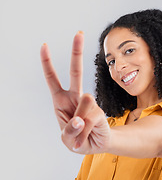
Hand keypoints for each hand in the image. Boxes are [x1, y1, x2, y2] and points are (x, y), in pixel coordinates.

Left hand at [40, 31, 109, 153]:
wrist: (97, 146)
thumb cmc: (78, 140)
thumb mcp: (67, 140)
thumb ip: (70, 131)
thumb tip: (80, 119)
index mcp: (61, 101)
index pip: (53, 80)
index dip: (48, 63)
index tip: (45, 45)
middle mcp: (76, 97)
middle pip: (76, 72)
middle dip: (76, 53)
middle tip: (79, 33)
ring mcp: (89, 103)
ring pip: (86, 101)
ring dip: (81, 124)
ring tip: (81, 135)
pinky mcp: (99, 110)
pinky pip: (93, 117)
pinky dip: (88, 130)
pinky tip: (89, 134)